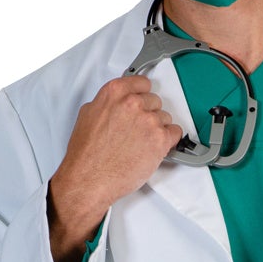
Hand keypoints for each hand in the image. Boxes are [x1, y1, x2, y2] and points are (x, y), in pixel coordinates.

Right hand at [46, 75, 184, 261]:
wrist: (90, 179)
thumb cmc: (87, 154)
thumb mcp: (88, 115)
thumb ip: (107, 104)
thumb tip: (116, 104)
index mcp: (115, 92)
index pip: (142, 83)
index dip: (142, 95)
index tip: (143, 101)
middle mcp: (133, 103)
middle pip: (155, 101)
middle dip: (148, 115)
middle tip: (137, 130)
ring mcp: (148, 121)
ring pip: (165, 118)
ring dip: (157, 129)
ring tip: (141, 144)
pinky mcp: (160, 140)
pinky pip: (175, 134)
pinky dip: (169, 141)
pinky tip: (155, 148)